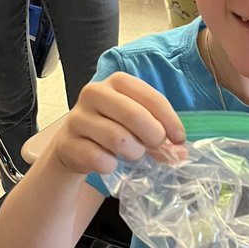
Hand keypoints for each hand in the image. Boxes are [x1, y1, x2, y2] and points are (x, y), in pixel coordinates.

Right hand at [52, 72, 184, 175]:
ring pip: (118, 138)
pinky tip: (110, 163)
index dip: (170, 120)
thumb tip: (181, 151)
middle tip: (156, 146)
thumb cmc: (111, 127)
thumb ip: (158, 130)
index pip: (151, 97)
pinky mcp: (67, 143)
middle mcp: (94, 93)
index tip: (179, 138)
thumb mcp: (134, 122)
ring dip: (134, 152)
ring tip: (133, 154)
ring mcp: (78, 118)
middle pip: (134, 115)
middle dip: (153, 136)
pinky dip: (111, 165)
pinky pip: (99, 158)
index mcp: (116, 82)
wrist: (73, 144)